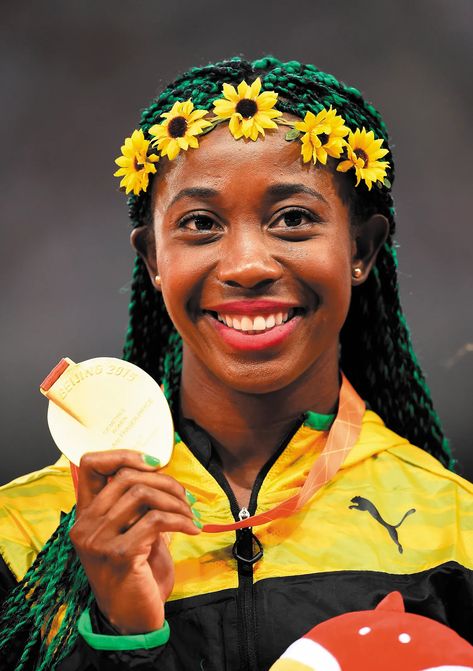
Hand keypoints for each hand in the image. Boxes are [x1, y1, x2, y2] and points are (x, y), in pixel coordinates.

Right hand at [69, 449, 199, 633]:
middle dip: (164, 480)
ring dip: (175, 500)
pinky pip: (156, 520)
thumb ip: (134, 503)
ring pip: (141, 494)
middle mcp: (86, 525)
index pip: (90, 464)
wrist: (134, 619)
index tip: (154, 463)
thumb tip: (158, 469)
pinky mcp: (120, 555)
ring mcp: (98, 540)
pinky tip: (192, 529)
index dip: (123, 455)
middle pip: (125, 476)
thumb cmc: (137, 571)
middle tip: (185, 497)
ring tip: (189, 514)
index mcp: (86, 514)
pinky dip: (181, 520)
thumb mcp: (131, 531)